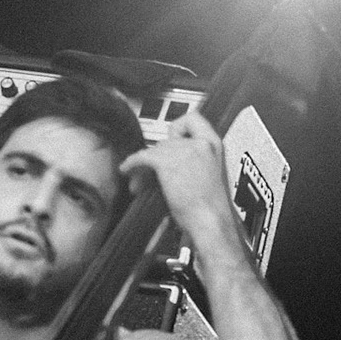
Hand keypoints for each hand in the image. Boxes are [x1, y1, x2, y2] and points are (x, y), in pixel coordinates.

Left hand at [118, 110, 236, 249]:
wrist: (210, 220)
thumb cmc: (209, 208)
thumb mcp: (207, 175)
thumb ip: (192, 161)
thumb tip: (168, 163)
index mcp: (213, 144)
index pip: (192, 119)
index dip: (177, 128)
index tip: (169, 139)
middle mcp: (200, 142)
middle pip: (167, 138)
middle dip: (155, 155)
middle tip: (148, 170)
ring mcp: (184, 149)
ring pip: (154, 149)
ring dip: (144, 166)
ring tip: (139, 182)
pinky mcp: (167, 161)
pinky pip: (142, 156)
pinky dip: (131, 163)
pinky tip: (127, 170)